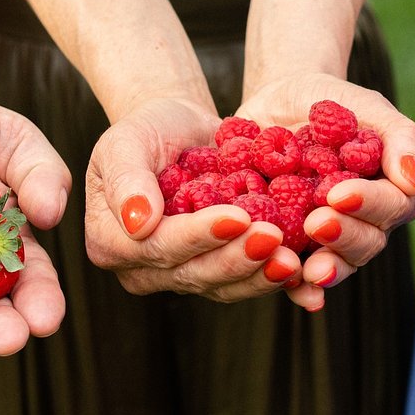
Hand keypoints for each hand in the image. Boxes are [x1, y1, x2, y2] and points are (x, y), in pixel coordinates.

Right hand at [83, 95, 302, 302]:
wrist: (183, 129)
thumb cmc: (148, 129)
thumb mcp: (126, 140)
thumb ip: (126, 179)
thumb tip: (138, 225)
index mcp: (111, 242)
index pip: (158, 246)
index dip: (198, 235)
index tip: (237, 217)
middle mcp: (144, 270)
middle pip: (193, 273)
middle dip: (236, 258)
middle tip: (274, 238)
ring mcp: (182, 275)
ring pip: (222, 285)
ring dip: (259, 275)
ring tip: (293, 260)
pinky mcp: (218, 272)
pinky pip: (245, 282)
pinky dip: (274, 280)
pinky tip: (302, 275)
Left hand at [235, 73, 414, 306]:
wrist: (279, 102)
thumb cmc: (333, 101)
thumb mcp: (368, 107)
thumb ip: (400, 138)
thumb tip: (413, 181)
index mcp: (389, 191)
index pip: (391, 206)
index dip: (368, 204)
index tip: (339, 193)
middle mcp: (363, 221)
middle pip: (367, 243)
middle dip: (344, 237)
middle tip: (316, 223)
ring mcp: (328, 237)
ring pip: (338, 264)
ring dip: (327, 269)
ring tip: (306, 268)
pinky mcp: (292, 245)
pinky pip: (298, 275)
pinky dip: (298, 289)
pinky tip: (295, 292)